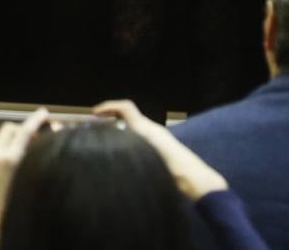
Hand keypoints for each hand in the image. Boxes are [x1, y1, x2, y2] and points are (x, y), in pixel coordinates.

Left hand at [0, 108, 49, 249]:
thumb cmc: (10, 215)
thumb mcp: (30, 186)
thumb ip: (35, 162)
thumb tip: (44, 151)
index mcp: (9, 160)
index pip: (24, 130)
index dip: (35, 120)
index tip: (43, 115)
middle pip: (9, 129)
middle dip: (22, 128)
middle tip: (35, 134)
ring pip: (0, 143)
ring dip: (12, 143)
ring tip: (25, 153)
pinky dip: (2, 156)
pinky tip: (11, 170)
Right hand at [93, 100, 226, 199]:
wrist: (195, 181)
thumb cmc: (175, 168)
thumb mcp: (149, 154)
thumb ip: (133, 142)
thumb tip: (111, 140)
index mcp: (147, 128)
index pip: (126, 108)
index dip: (109, 106)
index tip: (94, 113)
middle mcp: (151, 130)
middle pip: (127, 118)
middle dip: (110, 120)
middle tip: (93, 131)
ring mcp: (156, 141)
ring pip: (132, 130)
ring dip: (118, 132)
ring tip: (103, 144)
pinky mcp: (159, 152)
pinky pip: (139, 141)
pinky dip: (127, 142)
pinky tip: (122, 156)